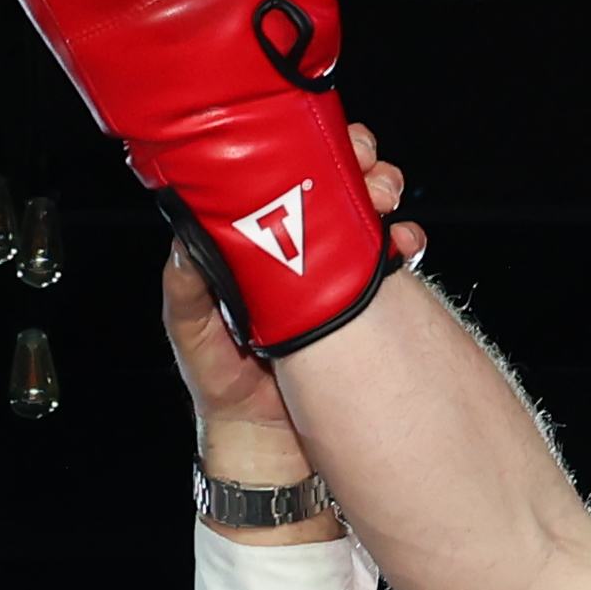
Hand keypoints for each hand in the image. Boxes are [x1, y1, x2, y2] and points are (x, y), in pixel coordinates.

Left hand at [161, 138, 428, 457]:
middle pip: (332, 181)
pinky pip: (391, 258)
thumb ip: (188, 288)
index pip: (281, 177)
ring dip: (382, 194)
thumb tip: (185, 237)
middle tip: (365, 171)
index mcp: (253, 242)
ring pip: (365, 210)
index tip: (318, 143)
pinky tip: (404, 246)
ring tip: (384, 203)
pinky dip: (405, 242)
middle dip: (356, 163)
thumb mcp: (191, 333)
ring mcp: (331, 272)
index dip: (304, 151)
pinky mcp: (361, 301)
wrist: (265, 446)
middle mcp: (295, 248)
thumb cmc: (218, 387)